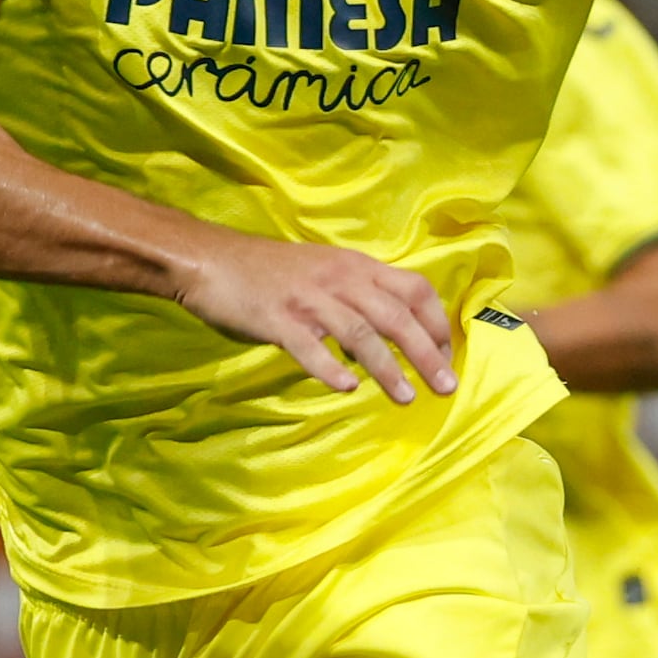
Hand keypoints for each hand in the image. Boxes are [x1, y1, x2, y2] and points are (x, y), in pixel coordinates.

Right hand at [178, 233, 460, 402]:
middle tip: (446, 388)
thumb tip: (390, 335)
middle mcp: (339, 279)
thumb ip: (359, 296)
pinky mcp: (277, 318)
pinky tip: (346, 388)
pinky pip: (308, 345)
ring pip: (360, 333)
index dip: (437, 324)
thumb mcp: (325, 272)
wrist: (211, 259)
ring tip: (407, 398)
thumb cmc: (270, 271)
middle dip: (426, 354)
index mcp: (356, 267)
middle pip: (396, 316)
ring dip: (388, 368)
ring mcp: (308, 299)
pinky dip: (329, 367)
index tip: (447, 357)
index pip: (414, 290)